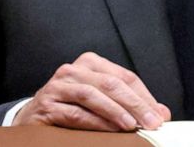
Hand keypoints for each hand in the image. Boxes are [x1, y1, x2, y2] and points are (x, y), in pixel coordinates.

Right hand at [14, 52, 170, 130]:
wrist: (33, 117)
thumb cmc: (71, 106)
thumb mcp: (101, 100)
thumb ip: (128, 103)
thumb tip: (161, 113)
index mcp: (90, 63)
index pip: (124, 77)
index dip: (144, 96)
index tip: (159, 114)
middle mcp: (73, 70)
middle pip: (111, 83)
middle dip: (135, 104)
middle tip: (152, 122)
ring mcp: (58, 86)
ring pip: (92, 95)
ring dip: (115, 111)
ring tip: (131, 125)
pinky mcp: (47, 105)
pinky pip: (75, 113)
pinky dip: (95, 122)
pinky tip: (110, 131)